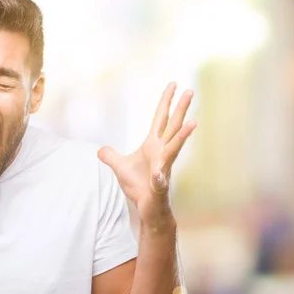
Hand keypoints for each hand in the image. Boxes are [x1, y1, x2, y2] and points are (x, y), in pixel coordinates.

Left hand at [98, 82, 195, 225]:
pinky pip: (160, 181)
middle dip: (181, 109)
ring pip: (174, 149)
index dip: (166, 101)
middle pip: (173, 127)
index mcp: (153, 146)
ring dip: (183, 136)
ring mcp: (164, 169)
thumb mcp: (119, 168)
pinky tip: (157, 175)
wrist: (148, 209)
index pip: (160, 119)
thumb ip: (111, 156)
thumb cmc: (139, 187)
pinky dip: (158, 178)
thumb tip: (100, 150)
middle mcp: (162, 153)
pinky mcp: (160, 187)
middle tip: (190, 91)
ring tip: (193, 123)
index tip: (174, 84)